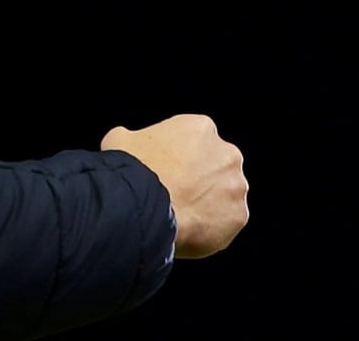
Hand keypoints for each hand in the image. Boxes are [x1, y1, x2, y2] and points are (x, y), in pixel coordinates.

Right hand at [101, 113, 248, 258]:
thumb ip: (135, 138)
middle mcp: (227, 154)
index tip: (163, 170)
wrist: (140, 206)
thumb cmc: (131, 169)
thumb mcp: (120, 139)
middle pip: (214, 167)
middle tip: (173, 194)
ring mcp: (236, 186)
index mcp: (201, 128)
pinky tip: (186, 230)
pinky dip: (209, 228)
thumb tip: (131, 144)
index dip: (175, 157)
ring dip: (206, 203)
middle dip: (198, 179)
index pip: (193, 140)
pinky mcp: (239, 216)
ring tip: (178, 215)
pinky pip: (225, 223)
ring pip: (223, 196)